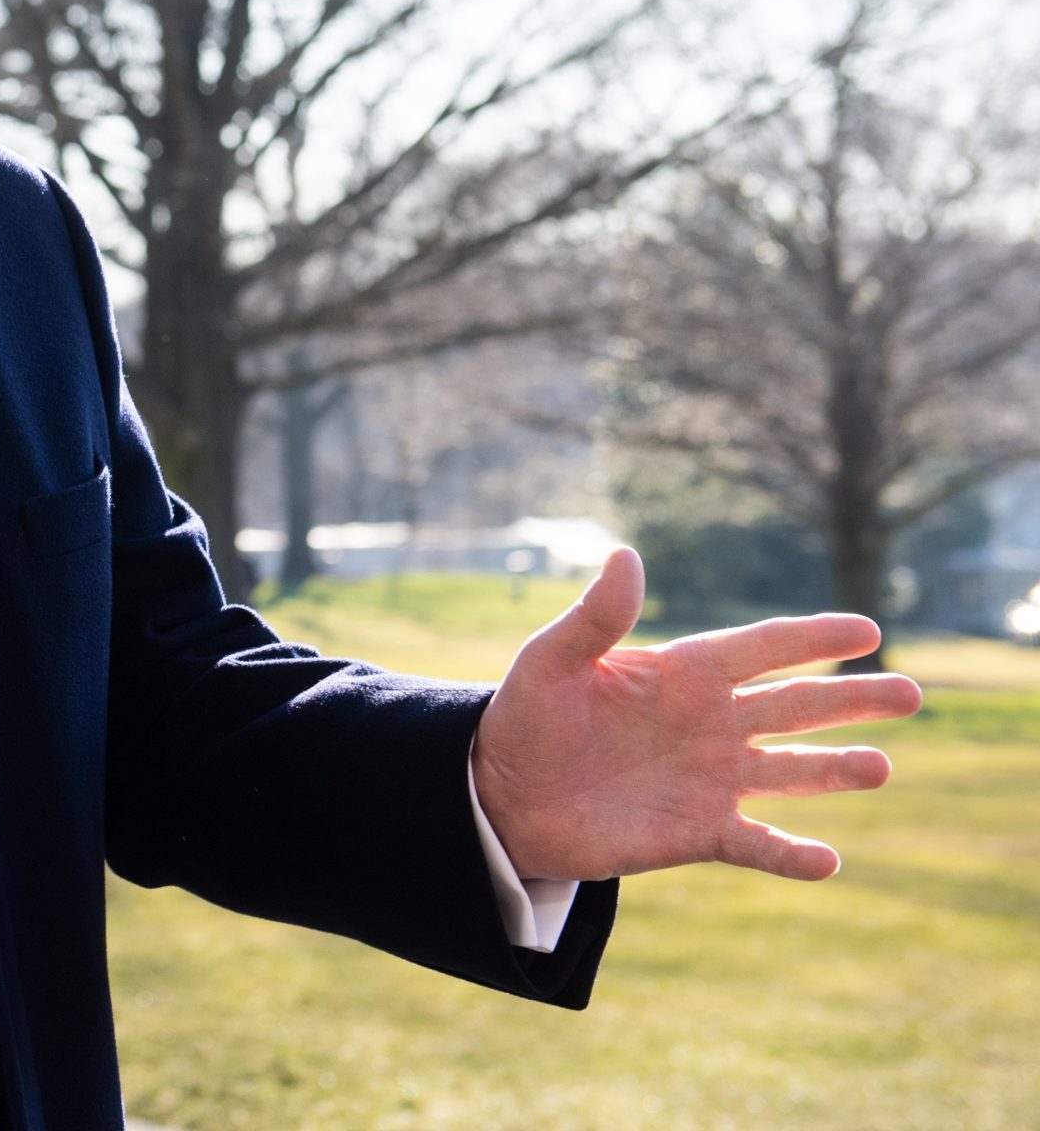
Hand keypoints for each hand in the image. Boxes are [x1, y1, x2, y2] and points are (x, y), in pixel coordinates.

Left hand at [472, 547, 921, 882]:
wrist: (502, 797)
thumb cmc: (525, 719)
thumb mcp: (550, 662)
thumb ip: (594, 618)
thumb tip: (626, 554)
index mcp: (682, 675)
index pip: (761, 648)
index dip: (813, 636)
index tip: (867, 628)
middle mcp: (709, 724)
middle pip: (796, 706)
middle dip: (853, 699)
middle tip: (911, 693)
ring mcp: (710, 779)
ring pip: (791, 772)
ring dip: (837, 771)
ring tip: (882, 767)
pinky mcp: (698, 832)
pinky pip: (757, 844)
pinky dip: (791, 854)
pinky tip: (827, 860)